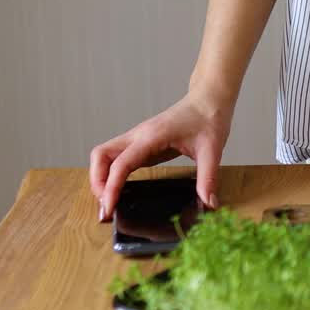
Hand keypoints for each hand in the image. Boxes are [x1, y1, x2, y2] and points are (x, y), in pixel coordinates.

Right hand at [89, 89, 231, 220]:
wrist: (208, 101)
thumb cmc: (209, 119)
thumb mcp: (212, 150)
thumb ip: (208, 178)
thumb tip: (209, 204)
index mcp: (152, 136)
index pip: (121, 163)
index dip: (111, 187)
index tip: (108, 208)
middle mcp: (138, 136)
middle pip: (100, 156)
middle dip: (97, 181)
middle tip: (106, 206)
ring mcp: (138, 139)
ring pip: (104, 155)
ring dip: (100, 177)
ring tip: (109, 200)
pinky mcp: (142, 144)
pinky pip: (117, 158)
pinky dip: (112, 174)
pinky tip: (119, 189)